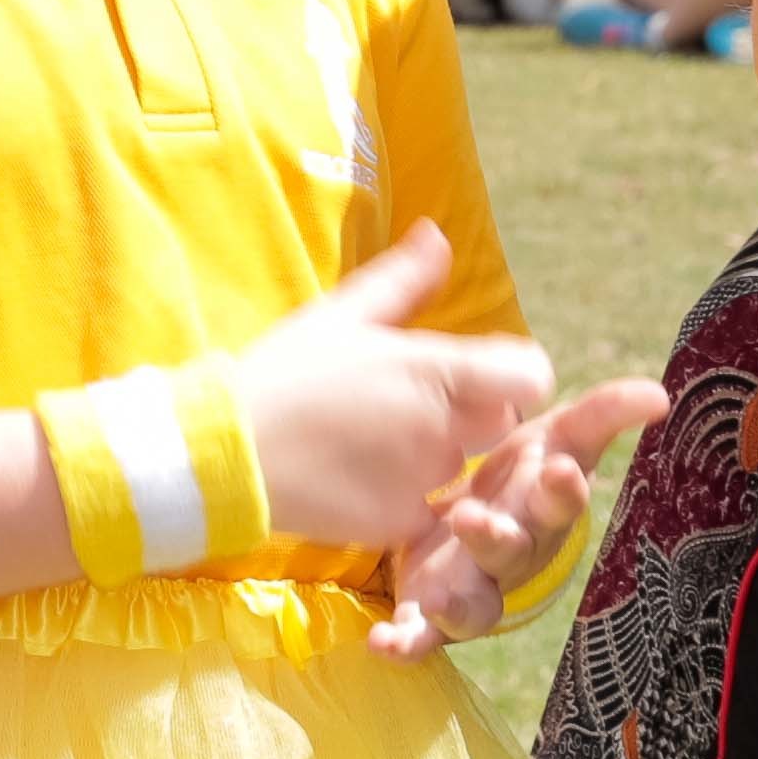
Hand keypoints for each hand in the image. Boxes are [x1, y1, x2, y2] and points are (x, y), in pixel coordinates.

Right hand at [229, 227, 569, 562]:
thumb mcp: (340, 314)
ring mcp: (422, 480)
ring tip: (376, 440)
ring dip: (437, 452)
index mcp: (434, 368)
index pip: (530, 377)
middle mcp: (441, 426)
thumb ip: (403, 278)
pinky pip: (430, 510)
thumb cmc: (283, 373)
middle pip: (500, 421)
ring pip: (461, 465)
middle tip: (412, 402)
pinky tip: (364, 478)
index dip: (513, 373)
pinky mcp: (400, 523)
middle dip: (472, 411)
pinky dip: (410, 497)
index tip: (481, 371)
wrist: (227, 450)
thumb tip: (437, 234)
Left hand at [377, 364, 666, 660]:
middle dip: (498, 540)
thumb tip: (660, 393)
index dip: (565, 490)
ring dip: (459, 604)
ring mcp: (473, 586)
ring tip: (437, 597)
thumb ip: (603, 413)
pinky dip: (406, 644)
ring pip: (476, 606)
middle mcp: (514, 552)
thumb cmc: (523, 475)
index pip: (562, 498)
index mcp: (542, 506)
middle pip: (514, 552)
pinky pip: (422, 637)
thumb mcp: (557, 435)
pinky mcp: (431, 609)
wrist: (469, 515)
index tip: (559, 469)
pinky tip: (383, 643)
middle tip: (471, 517)